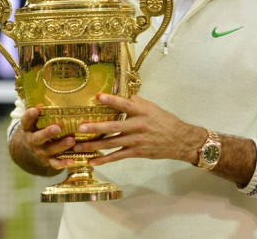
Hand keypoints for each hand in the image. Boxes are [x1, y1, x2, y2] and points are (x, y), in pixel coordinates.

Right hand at [19, 105, 75, 169]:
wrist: (35, 149)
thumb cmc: (40, 127)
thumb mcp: (37, 118)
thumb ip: (39, 107)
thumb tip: (43, 88)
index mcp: (29, 129)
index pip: (26, 121)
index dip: (29, 116)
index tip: (35, 109)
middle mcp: (33, 140)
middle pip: (38, 138)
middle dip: (47, 133)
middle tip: (57, 128)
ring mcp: (41, 151)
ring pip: (50, 150)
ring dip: (61, 145)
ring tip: (71, 140)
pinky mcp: (49, 160)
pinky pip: (56, 163)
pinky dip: (63, 163)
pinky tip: (72, 161)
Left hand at [73, 93, 199, 165]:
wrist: (179, 139)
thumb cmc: (165, 121)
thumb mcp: (152, 108)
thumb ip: (137, 102)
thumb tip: (124, 95)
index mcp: (142, 111)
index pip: (124, 104)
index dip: (111, 100)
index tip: (98, 97)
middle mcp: (138, 125)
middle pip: (113, 126)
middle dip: (96, 128)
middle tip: (81, 128)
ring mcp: (136, 140)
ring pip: (111, 143)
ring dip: (93, 145)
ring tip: (78, 147)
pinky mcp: (136, 151)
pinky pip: (117, 156)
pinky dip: (104, 160)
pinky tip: (92, 161)